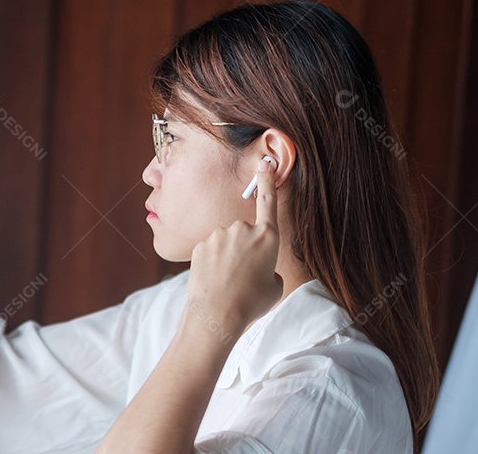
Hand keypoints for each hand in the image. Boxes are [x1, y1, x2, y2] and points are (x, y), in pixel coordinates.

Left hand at [186, 159, 284, 336]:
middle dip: (245, 250)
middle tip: (245, 276)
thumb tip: (258, 265)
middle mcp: (243, 229)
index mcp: (267, 236)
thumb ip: (269, 267)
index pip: (268, 201)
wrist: (218, 313)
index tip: (265, 164)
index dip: (267, 181)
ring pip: (226, 242)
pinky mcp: (201, 244)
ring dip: (228, 258)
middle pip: (245, 233)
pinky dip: (212, 262)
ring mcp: (219, 235)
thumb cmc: (252, 302)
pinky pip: (210, 250)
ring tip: (229, 282)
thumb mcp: (275, 286)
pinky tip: (214, 279)